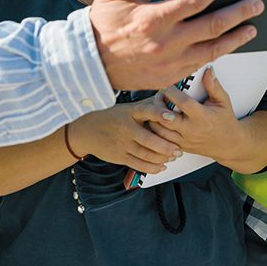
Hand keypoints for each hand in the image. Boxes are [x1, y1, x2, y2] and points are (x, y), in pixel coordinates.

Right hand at [68, 99, 182, 173]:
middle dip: (166, 146)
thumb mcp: (127, 108)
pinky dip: (152, 167)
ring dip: (162, 158)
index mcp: (129, 112)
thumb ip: (145, 107)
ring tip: (173, 157)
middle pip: (148, 139)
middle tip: (178, 149)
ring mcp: (122, 143)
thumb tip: (166, 99)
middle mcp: (126, 128)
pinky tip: (161, 166)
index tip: (172, 117)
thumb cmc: (112, 118)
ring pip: (145, 154)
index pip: (146, 111)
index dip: (160, 113)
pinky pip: (139, 165)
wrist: (87, 131)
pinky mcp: (120, 156)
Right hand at [90, 0, 261, 89]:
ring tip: (252, 28)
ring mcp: (169, 63)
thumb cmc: (100, 23)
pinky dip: (217, 54)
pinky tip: (226, 45)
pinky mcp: (169, 76)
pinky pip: (200, 65)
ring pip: (213, 50)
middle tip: (257, 5)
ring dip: (236, 38)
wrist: (87, 63)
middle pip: (213, 25)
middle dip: (239, 13)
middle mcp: (166, 42)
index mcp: (152, 18)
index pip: (194, 0)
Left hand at [147, 66, 242, 161]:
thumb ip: (214, 85)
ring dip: (154, 116)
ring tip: (158, 105)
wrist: (228, 144)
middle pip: (165, 118)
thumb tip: (208, 70)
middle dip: (158, 104)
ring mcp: (184, 141)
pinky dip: (155, 128)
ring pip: (159, 130)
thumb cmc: (224, 120)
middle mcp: (191, 130)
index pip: (182, 102)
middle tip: (160, 94)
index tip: (168, 84)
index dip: (172, 91)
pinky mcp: (179, 147)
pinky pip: (160, 139)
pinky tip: (158, 118)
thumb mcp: (223, 101)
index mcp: (202, 117)